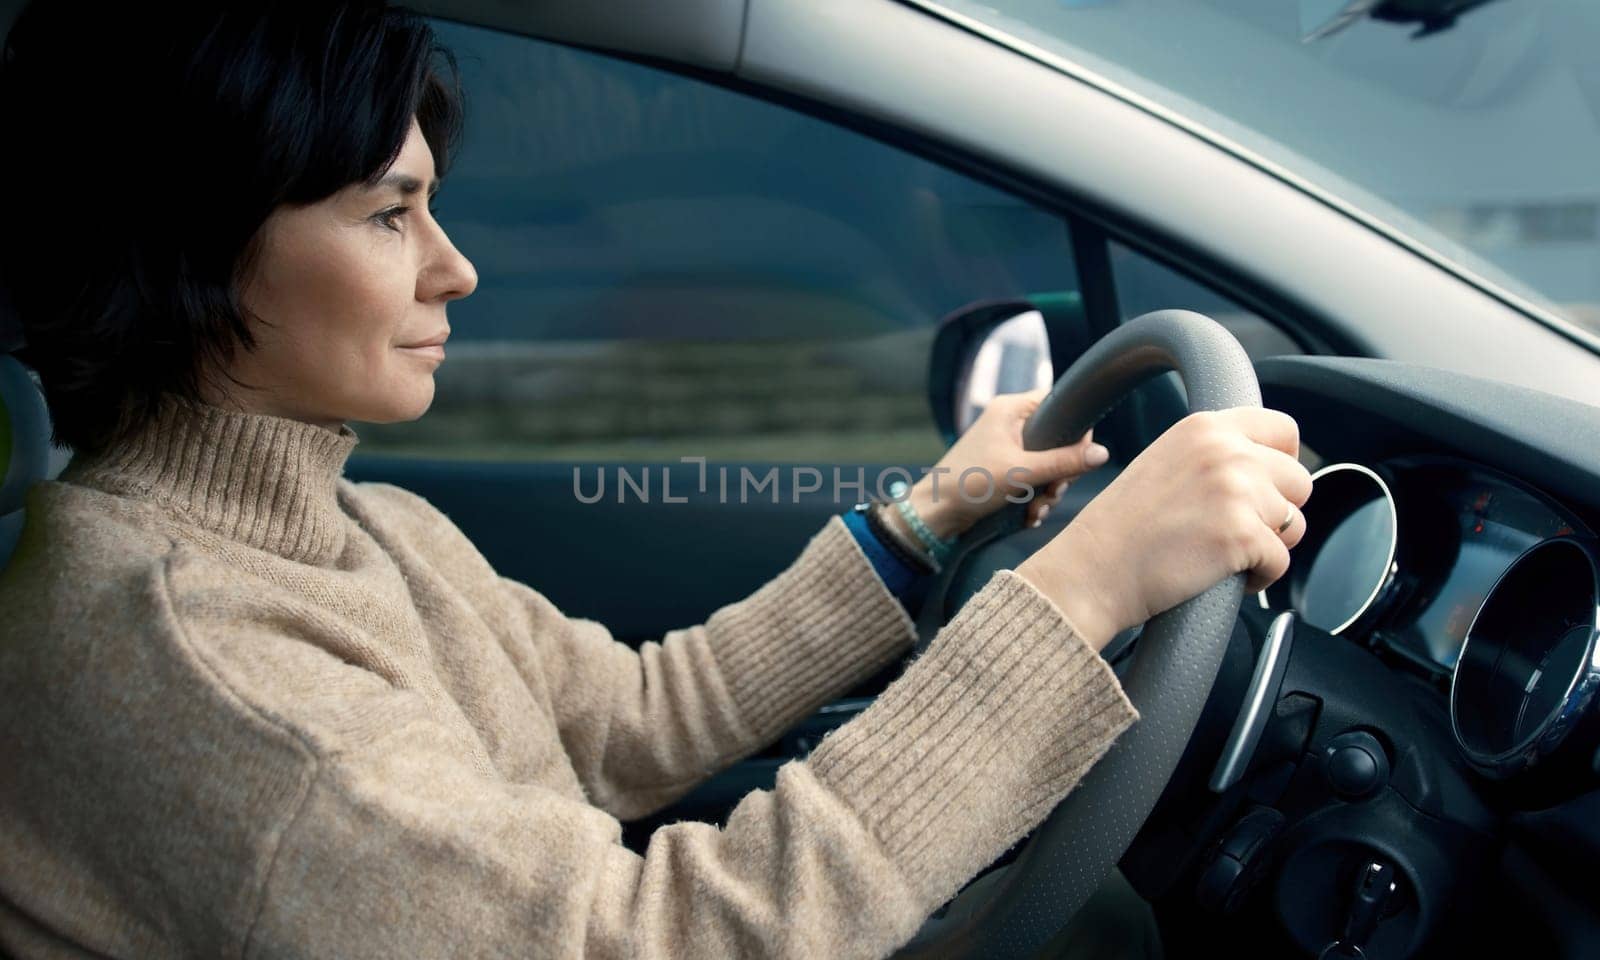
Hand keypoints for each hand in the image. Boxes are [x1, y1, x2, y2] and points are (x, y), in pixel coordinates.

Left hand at [893, 388, 1110, 542]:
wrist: (934, 514)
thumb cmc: (969, 484)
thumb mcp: (1021, 472)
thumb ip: (1063, 462)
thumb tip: (1103, 454)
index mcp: (1011, 409)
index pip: (1059, 403)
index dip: (1075, 431)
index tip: (1078, 459)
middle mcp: (1009, 423)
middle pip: (1057, 440)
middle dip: (1059, 473)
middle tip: (1052, 491)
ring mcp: (1006, 447)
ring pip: (1047, 465)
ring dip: (1047, 492)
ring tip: (1035, 509)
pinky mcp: (1003, 470)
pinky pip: (1032, 480)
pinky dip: (1033, 499)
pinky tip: (1028, 516)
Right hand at [1016, 408, 1312, 650]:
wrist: (1093, 570)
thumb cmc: (1122, 528)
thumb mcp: (1166, 462)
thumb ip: (1214, 454)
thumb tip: (1268, 469)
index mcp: (1205, 427)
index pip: (1284, 430)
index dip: (1283, 463)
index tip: (1267, 487)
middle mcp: (1226, 451)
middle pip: (1299, 480)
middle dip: (1277, 511)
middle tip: (1238, 530)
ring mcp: (1237, 491)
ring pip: (1294, 522)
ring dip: (1271, 545)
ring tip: (1228, 553)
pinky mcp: (1242, 535)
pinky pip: (1281, 561)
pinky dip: (1260, 577)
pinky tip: (1223, 575)